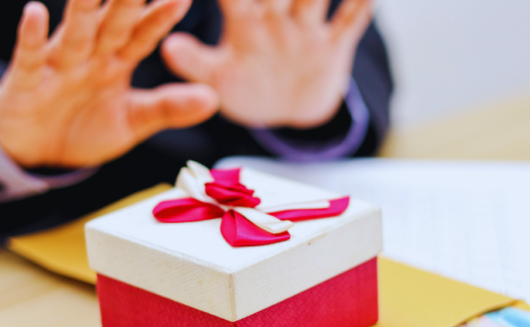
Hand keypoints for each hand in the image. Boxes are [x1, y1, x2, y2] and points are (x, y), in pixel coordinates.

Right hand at [0, 0, 218, 167]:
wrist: (37, 155)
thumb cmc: (85, 129)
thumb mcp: (133, 122)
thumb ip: (169, 108)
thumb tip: (213, 99)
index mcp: (116, 62)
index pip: (144, 35)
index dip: (162, 17)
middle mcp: (90, 56)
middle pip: (113, 23)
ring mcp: (59, 65)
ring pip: (75, 31)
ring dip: (83, 6)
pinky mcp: (27, 81)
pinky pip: (31, 55)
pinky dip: (32, 35)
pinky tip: (35, 11)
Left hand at [160, 0, 372, 128]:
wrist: (288, 111)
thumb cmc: (247, 89)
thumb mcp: (219, 80)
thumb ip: (196, 63)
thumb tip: (168, 46)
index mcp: (244, 22)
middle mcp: (277, 16)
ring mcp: (308, 29)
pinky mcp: (333, 47)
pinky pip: (351, 20)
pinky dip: (361, 4)